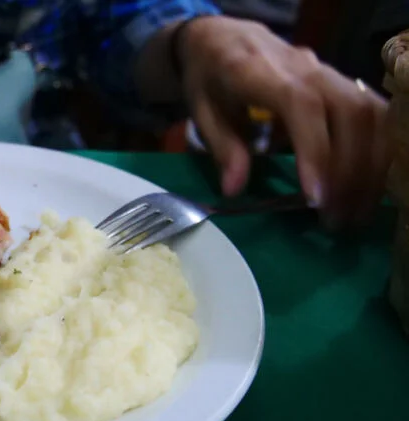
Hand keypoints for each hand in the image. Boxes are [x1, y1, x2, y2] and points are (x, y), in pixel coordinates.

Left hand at [178, 16, 390, 228]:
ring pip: (370, 114)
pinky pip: (375, 113)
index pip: (301, 105)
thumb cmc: (210, 77)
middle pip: (348, 113)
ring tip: (353, 211)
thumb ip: (222, 148)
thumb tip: (234, 190)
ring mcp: (329, 72)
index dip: (314, 151)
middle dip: (349, 172)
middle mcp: (305, 67)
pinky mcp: (343, 82)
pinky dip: (378, 150)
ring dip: (369, 166)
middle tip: (335, 219)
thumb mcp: (202, 110)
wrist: (224, 39)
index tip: (316, 197)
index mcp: (260, 72)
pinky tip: (366, 185)